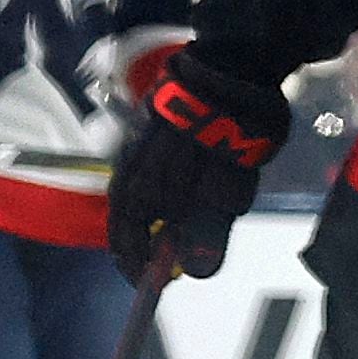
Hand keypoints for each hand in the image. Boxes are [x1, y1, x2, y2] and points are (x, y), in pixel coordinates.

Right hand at [105, 52, 286, 279]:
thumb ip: (209, 235)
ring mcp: (138, 148)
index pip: (127, 244)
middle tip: (167, 262)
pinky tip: (183, 194)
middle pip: (128, 221)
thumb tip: (194, 273)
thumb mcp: (226, 195)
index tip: (155, 286)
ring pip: (138, 197)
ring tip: (179, 231)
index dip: (141, 269)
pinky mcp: (153, 131)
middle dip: (146, 245)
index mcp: (140, 193)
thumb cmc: (228, 137)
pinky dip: (162, 194)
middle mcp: (129, 172)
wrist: (230, 72)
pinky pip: (149, 174)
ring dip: (155, 219)